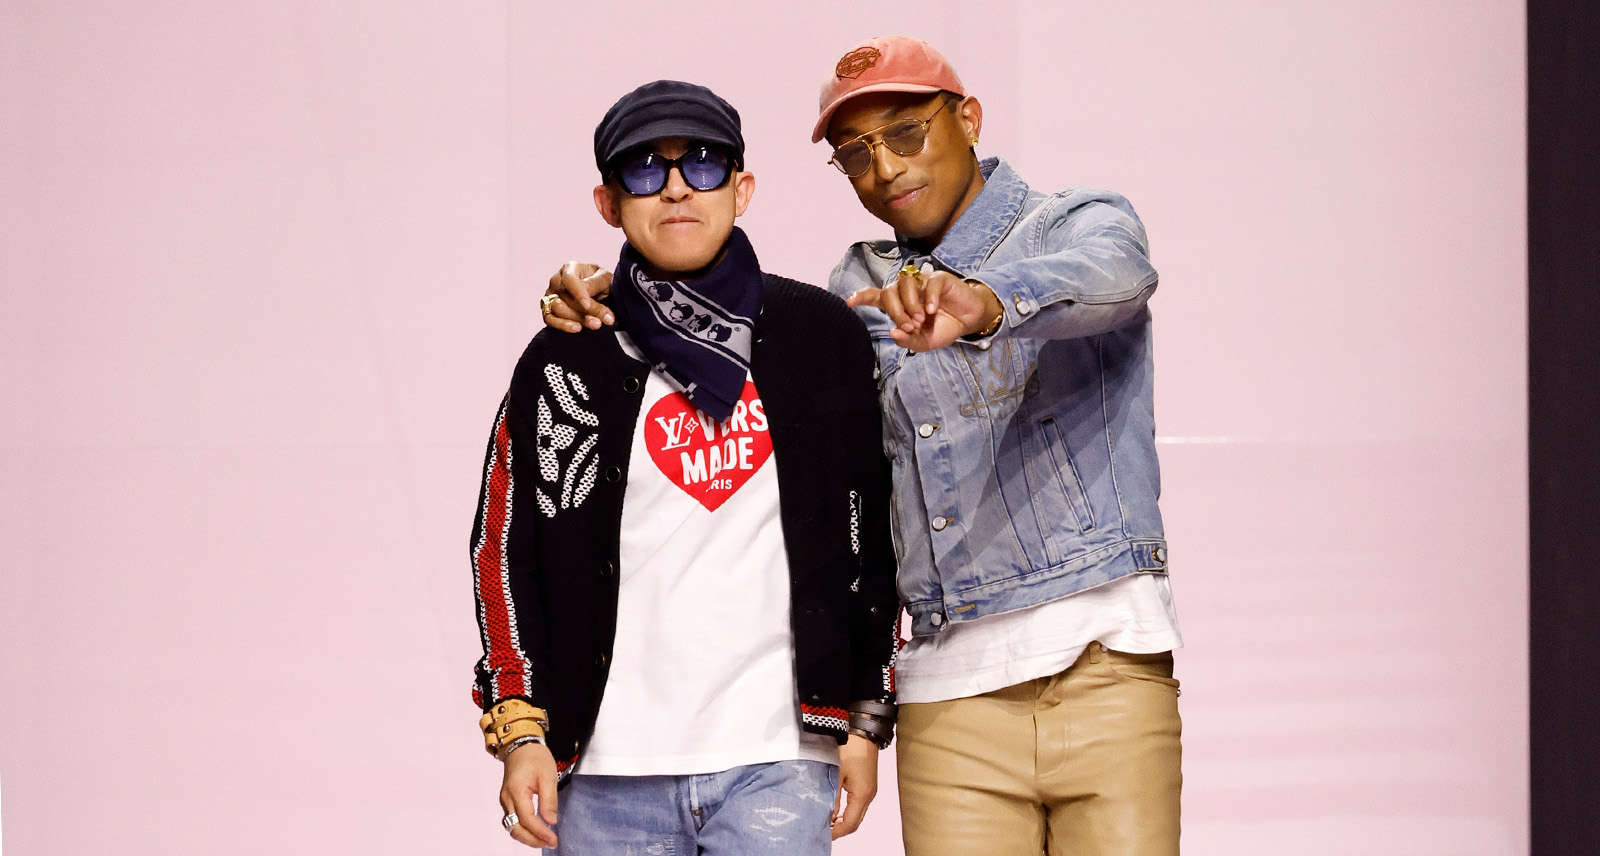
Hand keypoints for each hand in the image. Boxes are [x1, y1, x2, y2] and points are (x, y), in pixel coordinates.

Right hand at [499, 742, 558, 848]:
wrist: (521, 745)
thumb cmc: (535, 757)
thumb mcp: (548, 776)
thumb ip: (549, 800)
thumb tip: (550, 821)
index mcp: (516, 790)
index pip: (527, 819)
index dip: (540, 832)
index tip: (553, 839)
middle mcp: (506, 798)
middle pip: (515, 828)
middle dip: (532, 840)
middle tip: (550, 843)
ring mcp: (505, 800)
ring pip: (511, 827)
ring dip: (527, 837)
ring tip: (545, 840)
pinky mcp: (507, 801)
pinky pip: (512, 820)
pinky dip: (523, 829)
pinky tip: (536, 831)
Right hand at [544, 261, 613, 332]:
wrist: (599, 292)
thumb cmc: (601, 282)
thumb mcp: (605, 278)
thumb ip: (596, 283)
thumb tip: (587, 295)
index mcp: (570, 268)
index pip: (569, 279)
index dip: (578, 293)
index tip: (587, 304)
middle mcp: (557, 281)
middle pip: (566, 297)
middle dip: (587, 310)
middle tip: (607, 319)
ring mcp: (551, 296)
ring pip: (558, 309)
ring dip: (578, 319)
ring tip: (597, 324)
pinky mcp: (549, 310)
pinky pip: (550, 319)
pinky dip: (563, 325)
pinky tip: (578, 328)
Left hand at [830, 734, 879, 838]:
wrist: (863, 730)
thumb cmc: (849, 749)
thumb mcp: (836, 773)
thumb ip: (831, 797)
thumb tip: (827, 816)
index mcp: (863, 794)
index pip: (850, 823)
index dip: (836, 832)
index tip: (822, 834)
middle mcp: (869, 795)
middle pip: (855, 821)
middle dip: (840, 829)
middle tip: (823, 830)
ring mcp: (869, 789)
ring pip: (857, 813)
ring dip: (843, 819)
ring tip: (826, 820)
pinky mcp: (867, 783)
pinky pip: (858, 804)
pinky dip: (847, 810)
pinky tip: (835, 808)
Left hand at [844, 264, 1002, 351]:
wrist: (968, 321)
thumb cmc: (943, 328)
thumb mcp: (924, 342)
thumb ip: (908, 340)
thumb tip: (894, 332)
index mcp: (900, 305)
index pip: (877, 297)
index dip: (862, 297)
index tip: (849, 302)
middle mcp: (908, 291)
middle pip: (889, 292)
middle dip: (895, 311)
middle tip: (909, 326)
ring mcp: (923, 282)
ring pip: (905, 284)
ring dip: (909, 305)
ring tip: (921, 320)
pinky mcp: (940, 279)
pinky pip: (929, 283)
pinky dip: (928, 297)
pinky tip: (932, 310)